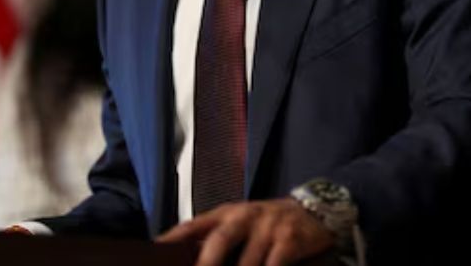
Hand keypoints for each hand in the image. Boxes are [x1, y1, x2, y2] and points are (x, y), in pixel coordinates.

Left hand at [157, 198, 335, 265]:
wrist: (314, 211)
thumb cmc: (269, 222)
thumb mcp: (242, 221)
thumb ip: (218, 237)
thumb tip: (189, 258)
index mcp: (228, 213)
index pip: (194, 224)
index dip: (174, 238)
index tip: (155, 251)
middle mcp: (246, 216)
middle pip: (220, 241)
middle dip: (207, 265)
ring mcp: (268, 228)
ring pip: (247, 263)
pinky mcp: (289, 241)